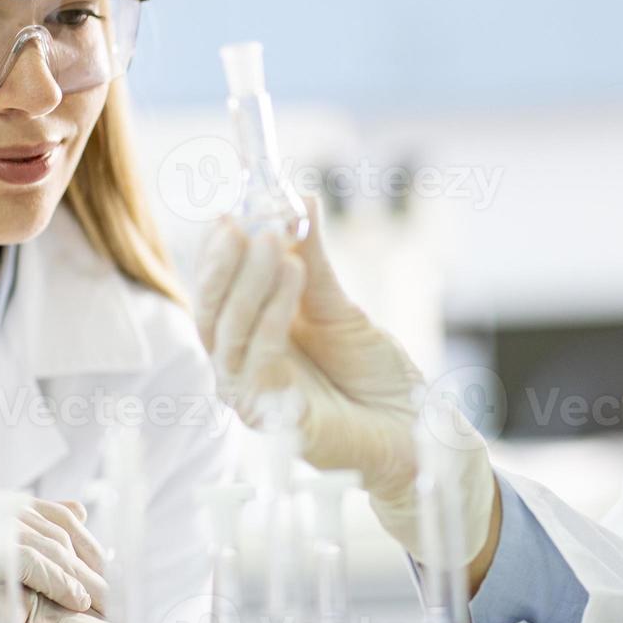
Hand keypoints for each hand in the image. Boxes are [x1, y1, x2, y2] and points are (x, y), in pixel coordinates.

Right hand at [0, 491, 107, 622]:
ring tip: (99, 600)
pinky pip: (35, 564)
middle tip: (109, 586)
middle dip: (87, 560)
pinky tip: (76, 600)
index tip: (102, 564)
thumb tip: (81, 507)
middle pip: (55, 528)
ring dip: (81, 577)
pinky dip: (62, 583)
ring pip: (50, 548)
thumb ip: (20, 530)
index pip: (48, 511)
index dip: (81, 538)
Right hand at [194, 195, 495, 564]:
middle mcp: (242, 365)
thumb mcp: (340, 306)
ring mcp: (251, 393)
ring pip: (230, 334)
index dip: (218, 253)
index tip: (230, 212)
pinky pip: (260, 360)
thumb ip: (313, 259)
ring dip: (249, 282)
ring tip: (274, 241)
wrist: (411, 425)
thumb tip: (300, 196)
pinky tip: (292, 279)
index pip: (215, 291)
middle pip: (210, 312)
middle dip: (225, 264)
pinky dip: (272, 315)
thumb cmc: (374, 373)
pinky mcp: (272, 418)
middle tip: (247, 224)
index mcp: (251, 336)